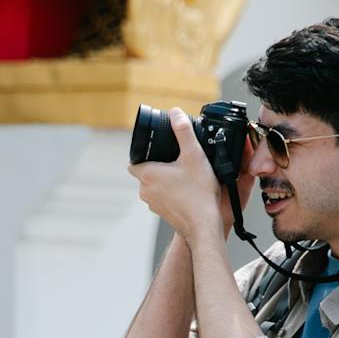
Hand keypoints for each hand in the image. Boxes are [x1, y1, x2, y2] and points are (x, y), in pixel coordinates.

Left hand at [128, 109, 232, 243]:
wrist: (204, 225)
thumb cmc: (199, 193)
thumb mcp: (194, 155)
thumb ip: (183, 131)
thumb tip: (175, 113)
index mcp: (147, 174)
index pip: (134, 160)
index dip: (144, 153)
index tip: (158, 150)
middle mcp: (145, 190)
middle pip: (144, 171)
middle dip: (157, 164)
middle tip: (175, 160)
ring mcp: (152, 204)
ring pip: (153, 185)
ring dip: (164, 179)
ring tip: (183, 174)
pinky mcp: (162, 213)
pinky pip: (162, 197)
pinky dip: (171, 192)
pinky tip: (186, 189)